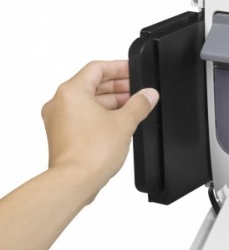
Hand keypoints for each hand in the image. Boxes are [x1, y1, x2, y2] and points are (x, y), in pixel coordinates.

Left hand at [41, 60, 158, 197]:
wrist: (74, 181)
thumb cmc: (91, 152)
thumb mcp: (124, 123)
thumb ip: (140, 104)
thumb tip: (149, 95)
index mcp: (71, 91)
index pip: (97, 68)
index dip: (119, 67)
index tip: (133, 70)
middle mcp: (60, 102)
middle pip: (91, 84)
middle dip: (117, 86)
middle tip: (137, 90)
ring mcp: (58, 120)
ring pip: (87, 102)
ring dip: (110, 102)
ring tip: (132, 107)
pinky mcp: (61, 135)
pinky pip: (82, 117)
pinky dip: (99, 115)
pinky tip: (118, 123)